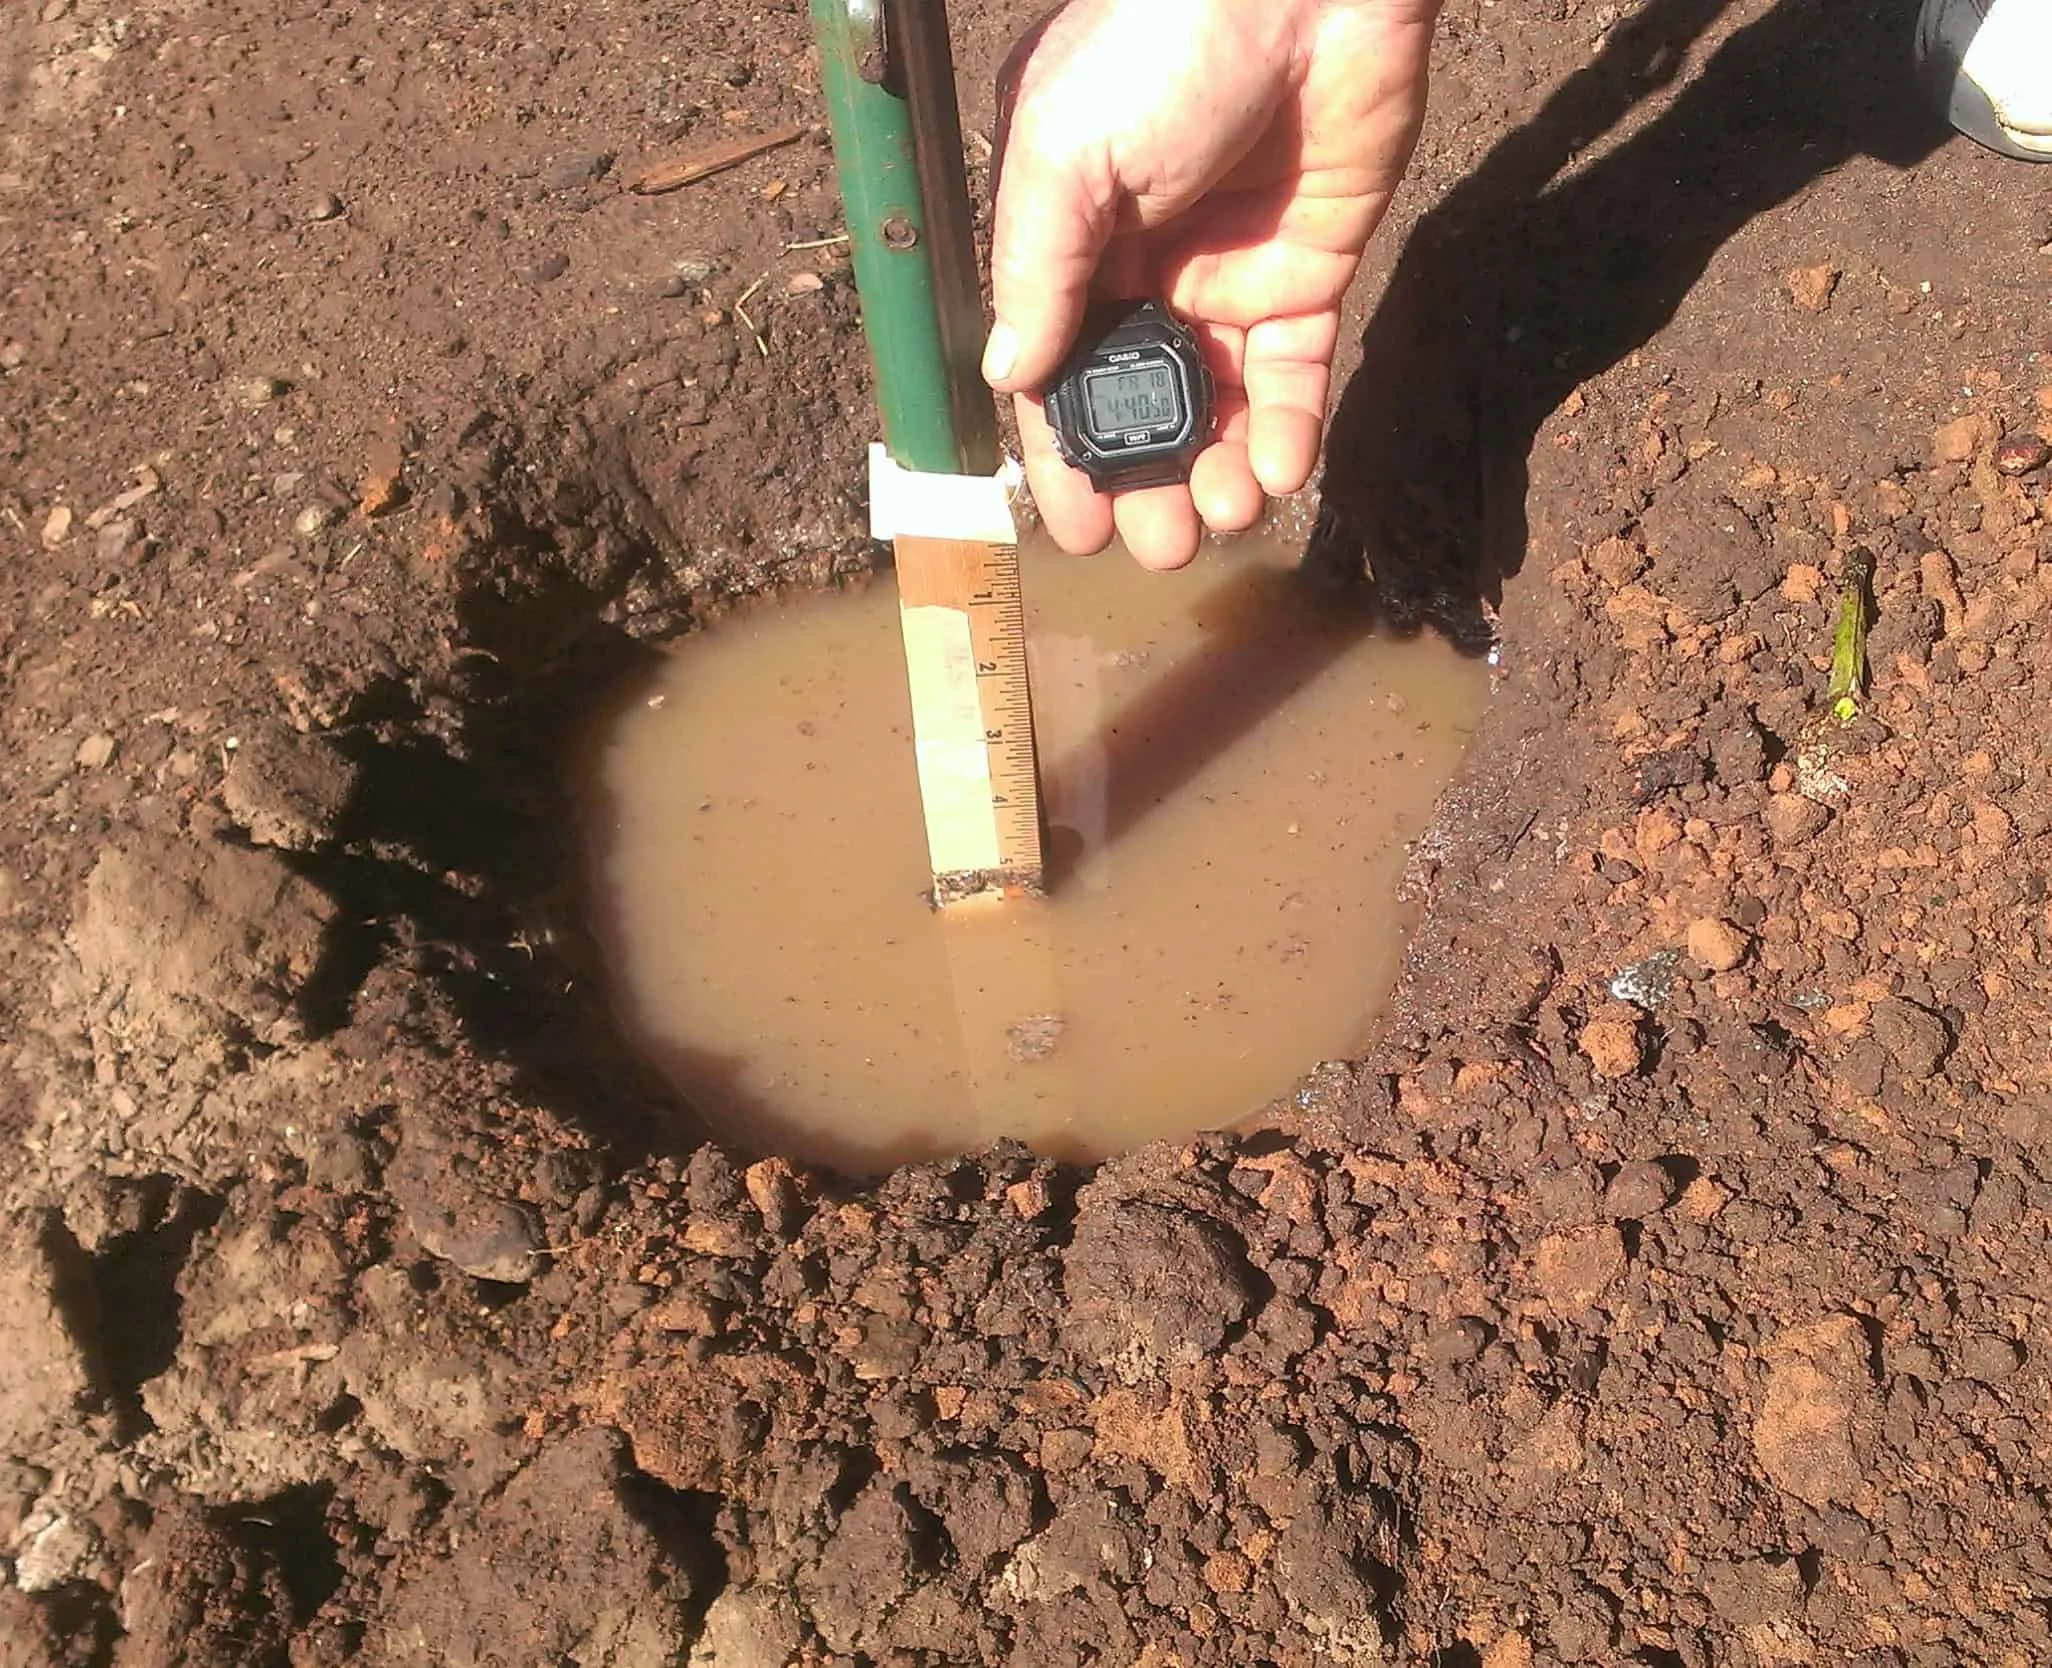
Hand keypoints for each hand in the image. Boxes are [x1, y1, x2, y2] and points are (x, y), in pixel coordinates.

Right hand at [985, 0, 1441, 568]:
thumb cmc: (1161, 40)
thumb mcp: (1067, 152)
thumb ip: (1038, 270)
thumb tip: (1009, 377)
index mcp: (1070, 244)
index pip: (1058, 375)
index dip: (1067, 458)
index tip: (1078, 533)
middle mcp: (1144, 272)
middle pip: (1141, 406)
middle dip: (1149, 482)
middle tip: (1164, 547)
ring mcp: (1228, 276)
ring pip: (1220, 405)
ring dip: (1222, 471)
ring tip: (1225, 518)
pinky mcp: (1309, 273)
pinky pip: (1295, 373)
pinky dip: (1290, 430)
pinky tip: (1283, 473)